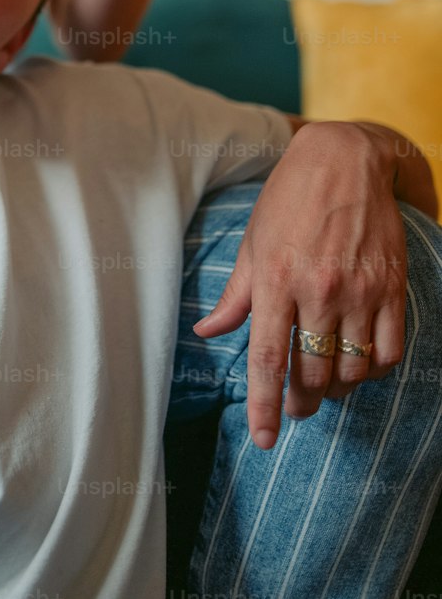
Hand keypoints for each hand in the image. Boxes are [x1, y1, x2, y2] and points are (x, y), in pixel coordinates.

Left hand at [194, 122, 407, 448]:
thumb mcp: (253, 243)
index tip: (264, 439)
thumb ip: (235, 296)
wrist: (346, 159)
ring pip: (352, 369)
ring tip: (325, 384)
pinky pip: (389, 351)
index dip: (264, 406)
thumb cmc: (288, 200)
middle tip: (297, 405)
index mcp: (276, 279)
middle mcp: (319, 290)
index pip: (267, 359)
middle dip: (301, 401)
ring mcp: (360, 290)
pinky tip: (359, 364)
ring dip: (336, 389)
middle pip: (311, 373)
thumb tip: (206, 334)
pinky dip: (374, 370)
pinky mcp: (392, 287)